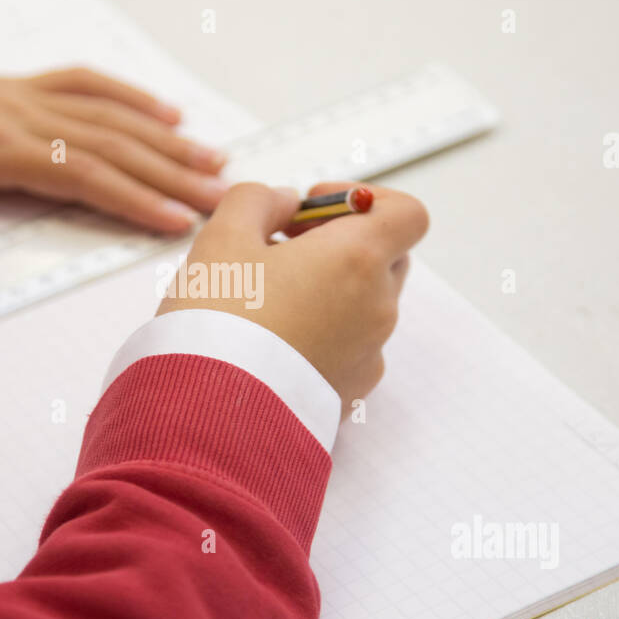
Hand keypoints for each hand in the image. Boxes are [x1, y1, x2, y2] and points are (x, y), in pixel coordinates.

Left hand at [0, 58, 228, 284]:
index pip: (78, 173)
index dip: (131, 197)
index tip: (177, 219)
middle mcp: (20, 116)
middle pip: (110, 143)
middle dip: (170, 172)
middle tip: (222, 198)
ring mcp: (25, 96)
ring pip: (109, 114)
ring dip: (165, 139)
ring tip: (215, 162)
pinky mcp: (22, 86)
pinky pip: (87, 82)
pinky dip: (131, 95)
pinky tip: (168, 112)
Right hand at [157, 182, 428, 410]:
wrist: (212, 418)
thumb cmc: (220, 325)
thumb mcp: (222, 238)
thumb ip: (257, 201)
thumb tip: (282, 202)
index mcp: (358, 259)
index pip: (406, 213)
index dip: (364, 200)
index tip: (313, 209)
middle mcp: (377, 308)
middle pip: (385, 257)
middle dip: (340, 244)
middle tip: (282, 247)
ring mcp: (368, 354)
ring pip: (364, 305)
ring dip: (327, 291)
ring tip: (266, 298)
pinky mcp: (350, 393)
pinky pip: (349, 349)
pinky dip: (322, 335)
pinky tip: (272, 341)